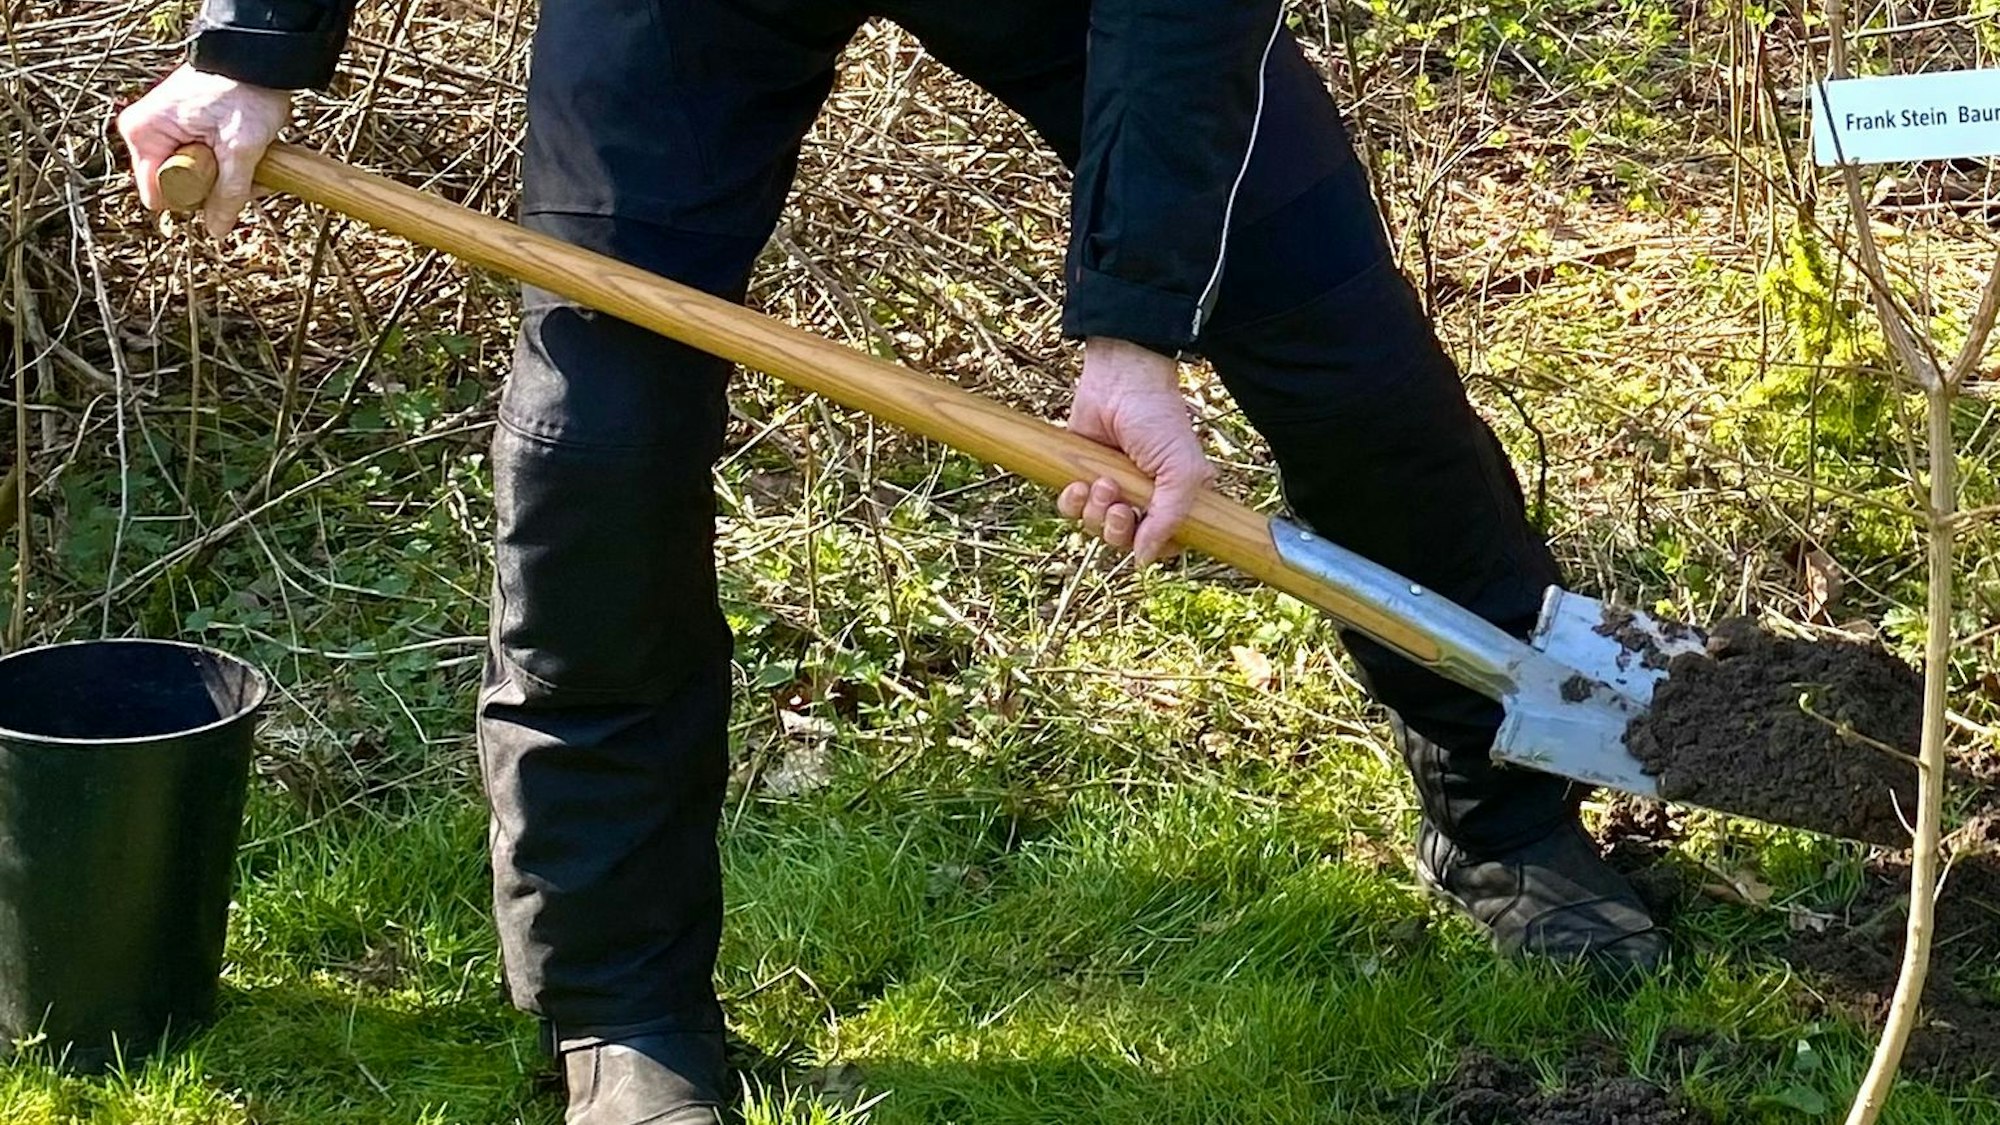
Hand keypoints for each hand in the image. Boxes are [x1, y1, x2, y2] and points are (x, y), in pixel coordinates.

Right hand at [117, 65, 291, 236]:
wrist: (259, 58)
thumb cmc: (245, 93)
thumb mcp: (241, 149)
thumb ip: (228, 193)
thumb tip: (216, 232)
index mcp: (143, 135)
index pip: (159, 196)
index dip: (192, 200)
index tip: (220, 181)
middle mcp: (146, 133)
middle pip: (179, 188)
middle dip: (216, 187)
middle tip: (244, 168)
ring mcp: (164, 131)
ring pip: (196, 177)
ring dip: (229, 177)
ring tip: (252, 156)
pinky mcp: (184, 129)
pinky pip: (203, 162)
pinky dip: (229, 164)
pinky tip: (250, 151)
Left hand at [1056, 337, 1215, 565]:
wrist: (1119, 382)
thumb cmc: (1158, 421)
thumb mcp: (1181, 471)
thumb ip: (1169, 519)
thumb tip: (1144, 560)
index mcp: (1174, 498)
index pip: (1166, 543)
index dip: (1154, 546)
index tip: (1147, 534)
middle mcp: (1143, 498)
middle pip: (1125, 541)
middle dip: (1118, 528)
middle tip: (1119, 504)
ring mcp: (1111, 488)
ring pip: (1096, 528)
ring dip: (1096, 511)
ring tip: (1102, 482)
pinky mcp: (1081, 476)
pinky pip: (1070, 510)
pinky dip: (1072, 502)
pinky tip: (1078, 484)